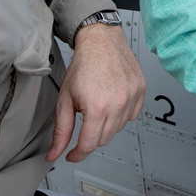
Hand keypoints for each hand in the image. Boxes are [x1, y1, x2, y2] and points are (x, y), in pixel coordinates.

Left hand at [46, 24, 145, 162]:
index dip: (78, 154)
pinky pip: (132, 116)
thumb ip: (61, 130)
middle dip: (91, 136)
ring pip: (118, 128)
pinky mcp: (141, 91)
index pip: (89, 145)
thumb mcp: (65, 99)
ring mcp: (132, 97)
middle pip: (104, 139)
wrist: (101, 40)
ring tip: (98, 106)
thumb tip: (55, 153)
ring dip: (107, 124)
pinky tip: (112, 101)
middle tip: (84, 119)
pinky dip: (121, 114)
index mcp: (97, 108)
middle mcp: (118, 104)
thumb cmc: (84, 65)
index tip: (73, 154)